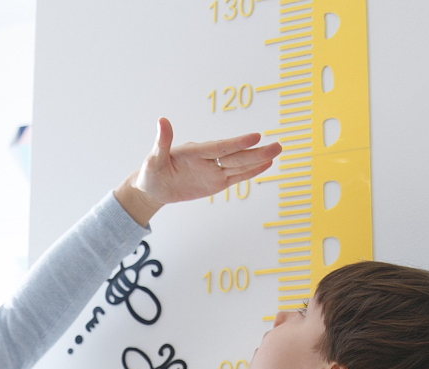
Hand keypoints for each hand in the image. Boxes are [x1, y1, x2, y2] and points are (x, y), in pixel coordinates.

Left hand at [114, 118, 281, 225]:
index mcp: (194, 151)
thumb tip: (162, 120)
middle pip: (235, 156)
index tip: (254, 137)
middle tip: (277, 145)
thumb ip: (162, 142)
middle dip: (256, 152)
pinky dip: (251, 172)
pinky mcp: (216, 182)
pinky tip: (265, 165)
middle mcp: (208, 158)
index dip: (236, 144)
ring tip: (277, 151)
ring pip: (239, 165)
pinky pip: (236, 177)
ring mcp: (213, 170)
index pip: (219, 148)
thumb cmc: (151, 172)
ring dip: (258, 159)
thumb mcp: (153, 160)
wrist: (154, 187)